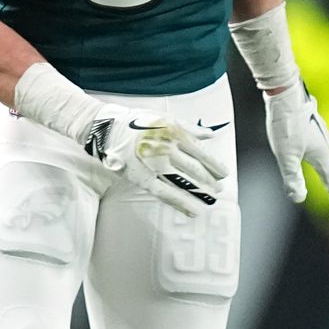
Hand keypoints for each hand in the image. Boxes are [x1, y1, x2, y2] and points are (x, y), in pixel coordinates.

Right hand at [81, 106, 228, 215]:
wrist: (105, 129)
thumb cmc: (135, 122)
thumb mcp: (164, 118)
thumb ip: (189, 128)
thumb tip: (210, 135)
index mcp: (174, 135)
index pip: (201, 153)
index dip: (215, 165)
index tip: (223, 174)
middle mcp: (167, 151)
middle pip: (195, 170)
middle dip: (209, 181)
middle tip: (218, 188)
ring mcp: (154, 166)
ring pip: (183, 183)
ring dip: (199, 193)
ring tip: (210, 200)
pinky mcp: (142, 178)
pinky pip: (164, 193)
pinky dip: (180, 203)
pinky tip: (192, 210)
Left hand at [263, 83, 328, 213]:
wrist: (285, 95)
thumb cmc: (287, 123)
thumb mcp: (286, 155)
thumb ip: (292, 177)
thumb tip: (298, 198)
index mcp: (323, 155)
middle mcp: (326, 147)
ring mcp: (320, 138)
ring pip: (328, 163)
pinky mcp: (312, 131)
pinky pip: (321, 153)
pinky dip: (325, 164)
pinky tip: (321, 163)